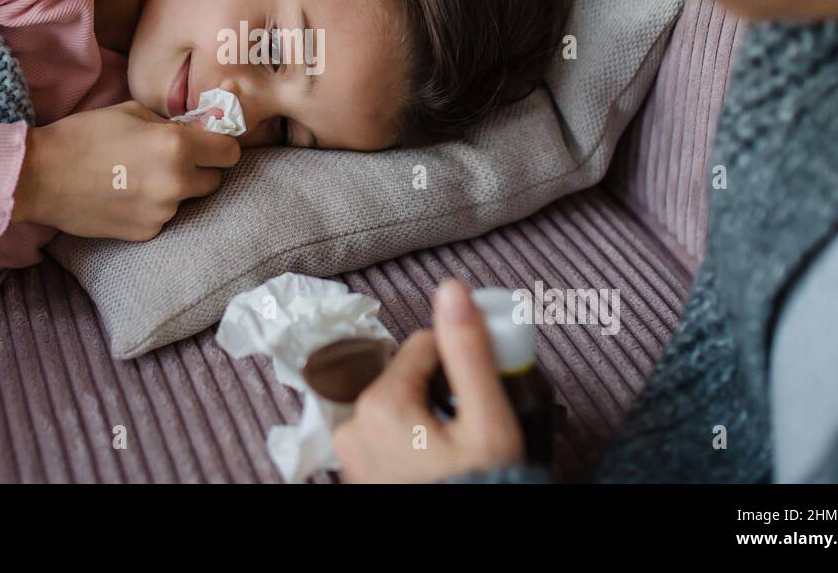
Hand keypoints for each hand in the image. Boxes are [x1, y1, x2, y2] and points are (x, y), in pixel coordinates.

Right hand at [11, 101, 239, 240]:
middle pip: (214, 181)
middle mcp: (176, 183)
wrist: (40, 176)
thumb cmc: (84, 135)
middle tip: (169, 160)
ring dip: (173, 190)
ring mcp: (161, 213)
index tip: (207, 145)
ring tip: (136, 177)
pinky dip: (151, 208)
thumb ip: (175, 123)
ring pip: (186, 200)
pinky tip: (124, 195)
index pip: (230, 153)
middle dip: (200, 169)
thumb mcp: (133, 112)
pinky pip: (162, 218)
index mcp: (177, 146)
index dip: (219, 146)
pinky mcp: (145, 233)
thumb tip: (204, 127)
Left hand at [332, 279, 525, 482]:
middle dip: (440, 387)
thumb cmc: (479, 490)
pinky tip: (436, 458)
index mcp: (379, 405)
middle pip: (406, 376)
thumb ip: (468, 351)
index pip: (423, 346)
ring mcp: (350, 454)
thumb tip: (452, 289)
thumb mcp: (487, 420)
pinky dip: (409, 437)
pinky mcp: (356, 475)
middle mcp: (352, 426)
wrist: (460, 551)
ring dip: (424, 410)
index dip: (459, 358)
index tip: (482, 382)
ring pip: (395, 404)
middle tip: (471, 417)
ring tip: (455, 442)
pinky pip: (384, 435)